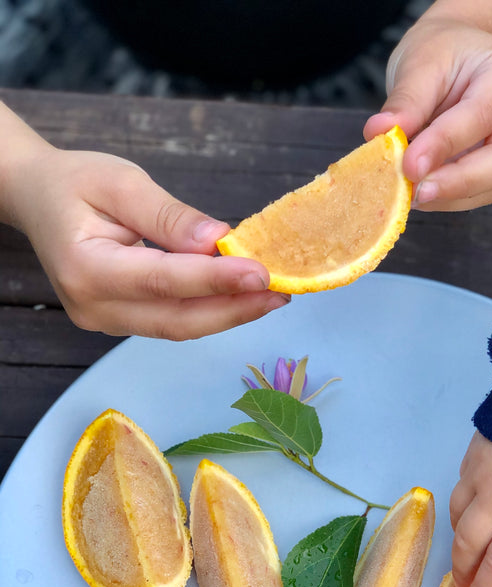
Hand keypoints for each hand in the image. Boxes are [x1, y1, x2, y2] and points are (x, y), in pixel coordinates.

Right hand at [9, 147, 286, 339]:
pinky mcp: (121, 322)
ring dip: (229, 313)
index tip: (262, 274)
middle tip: (281, 292)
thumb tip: (219, 241)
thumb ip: (169, 216)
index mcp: (85, 269)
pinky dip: (210, 310)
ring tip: (271, 296)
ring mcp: (105, 322)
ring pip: (179, 327)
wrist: (38, 198)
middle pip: (177, 319)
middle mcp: (93, 307)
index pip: (164, 281)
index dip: (216, 281)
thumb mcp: (120, 182)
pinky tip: (241, 296)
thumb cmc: (74, 183)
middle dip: (234, 309)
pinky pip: (173, 322)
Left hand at [363, 16, 491, 210]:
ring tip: (411, 195)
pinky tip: (421, 193)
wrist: (462, 55)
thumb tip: (379, 134)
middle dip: (458, 183)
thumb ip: (406, 101)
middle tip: (416, 193)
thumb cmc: (444, 51)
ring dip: (451, 197)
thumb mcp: (421, 62)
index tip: (408, 166)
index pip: (483, 115)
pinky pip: (482, 193)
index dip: (444, 145)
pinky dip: (450, 199)